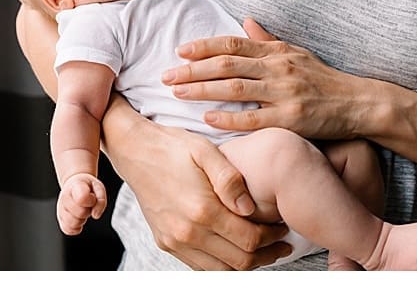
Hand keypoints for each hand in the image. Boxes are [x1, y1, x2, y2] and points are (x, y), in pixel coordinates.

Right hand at [57, 173, 107, 234]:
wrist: (74, 185)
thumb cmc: (86, 187)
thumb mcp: (98, 187)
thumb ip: (101, 200)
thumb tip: (96, 214)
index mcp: (75, 186)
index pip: (82, 197)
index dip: (91, 201)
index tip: (92, 197)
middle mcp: (65, 197)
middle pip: (80, 213)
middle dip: (88, 211)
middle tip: (87, 205)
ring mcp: (61, 208)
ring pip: (73, 223)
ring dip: (81, 220)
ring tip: (82, 211)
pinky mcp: (60, 219)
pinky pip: (68, 230)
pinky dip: (75, 228)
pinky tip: (78, 218)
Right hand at [107, 117, 290, 269]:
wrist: (134, 151)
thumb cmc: (172, 147)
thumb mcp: (205, 150)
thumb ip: (229, 179)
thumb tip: (249, 207)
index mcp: (201, 209)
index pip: (249, 239)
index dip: (272, 237)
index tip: (282, 227)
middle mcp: (186, 232)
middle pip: (238, 261)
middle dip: (266, 254)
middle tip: (280, 242)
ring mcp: (174, 240)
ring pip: (221, 269)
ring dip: (246, 263)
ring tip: (263, 249)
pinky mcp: (166, 242)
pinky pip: (200, 267)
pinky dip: (222, 264)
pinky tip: (234, 249)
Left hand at [164, 18, 366, 139]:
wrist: (359, 103)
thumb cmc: (323, 79)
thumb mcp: (296, 52)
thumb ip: (267, 40)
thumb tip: (245, 21)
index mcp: (276, 51)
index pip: (232, 44)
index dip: (203, 46)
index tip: (179, 51)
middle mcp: (278, 68)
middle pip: (226, 64)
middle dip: (192, 70)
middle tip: (165, 75)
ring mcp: (284, 93)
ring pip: (234, 88)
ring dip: (202, 90)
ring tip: (177, 93)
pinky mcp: (291, 119)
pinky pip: (253, 118)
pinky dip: (228, 118)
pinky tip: (207, 118)